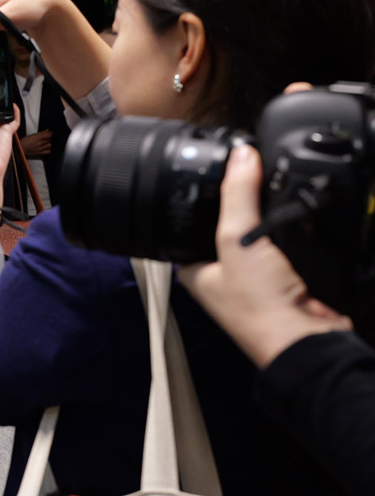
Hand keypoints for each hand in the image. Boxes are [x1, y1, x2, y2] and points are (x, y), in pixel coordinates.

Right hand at [21, 130, 52, 157]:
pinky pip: (48, 151)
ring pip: (50, 145)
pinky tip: (46, 148)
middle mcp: (39, 143)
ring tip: (47, 142)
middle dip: (50, 138)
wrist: (21, 148)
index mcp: (37, 137)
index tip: (51, 132)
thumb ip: (41, 133)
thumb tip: (47, 130)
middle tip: (47, 137)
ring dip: (49, 143)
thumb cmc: (25, 141)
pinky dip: (49, 149)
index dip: (51, 133)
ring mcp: (40, 148)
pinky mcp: (40, 153)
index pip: (49, 135)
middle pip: (50, 139)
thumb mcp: (32, 135)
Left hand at [178, 145, 351, 367]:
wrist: (306, 339)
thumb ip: (238, 195)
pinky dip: (293, 237)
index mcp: (194, 269)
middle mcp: (220, 276)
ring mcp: (252, 280)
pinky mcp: (282, 282)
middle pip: (228, 227)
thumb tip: (240, 155)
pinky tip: (298, 228)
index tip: (219, 172)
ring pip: (259, 236)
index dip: (204, 198)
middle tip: (254, 191)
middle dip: (243, 210)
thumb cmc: (260, 307)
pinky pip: (285, 248)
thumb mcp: (238, 240)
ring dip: (270, 224)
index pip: (189, 223)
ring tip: (277, 210)